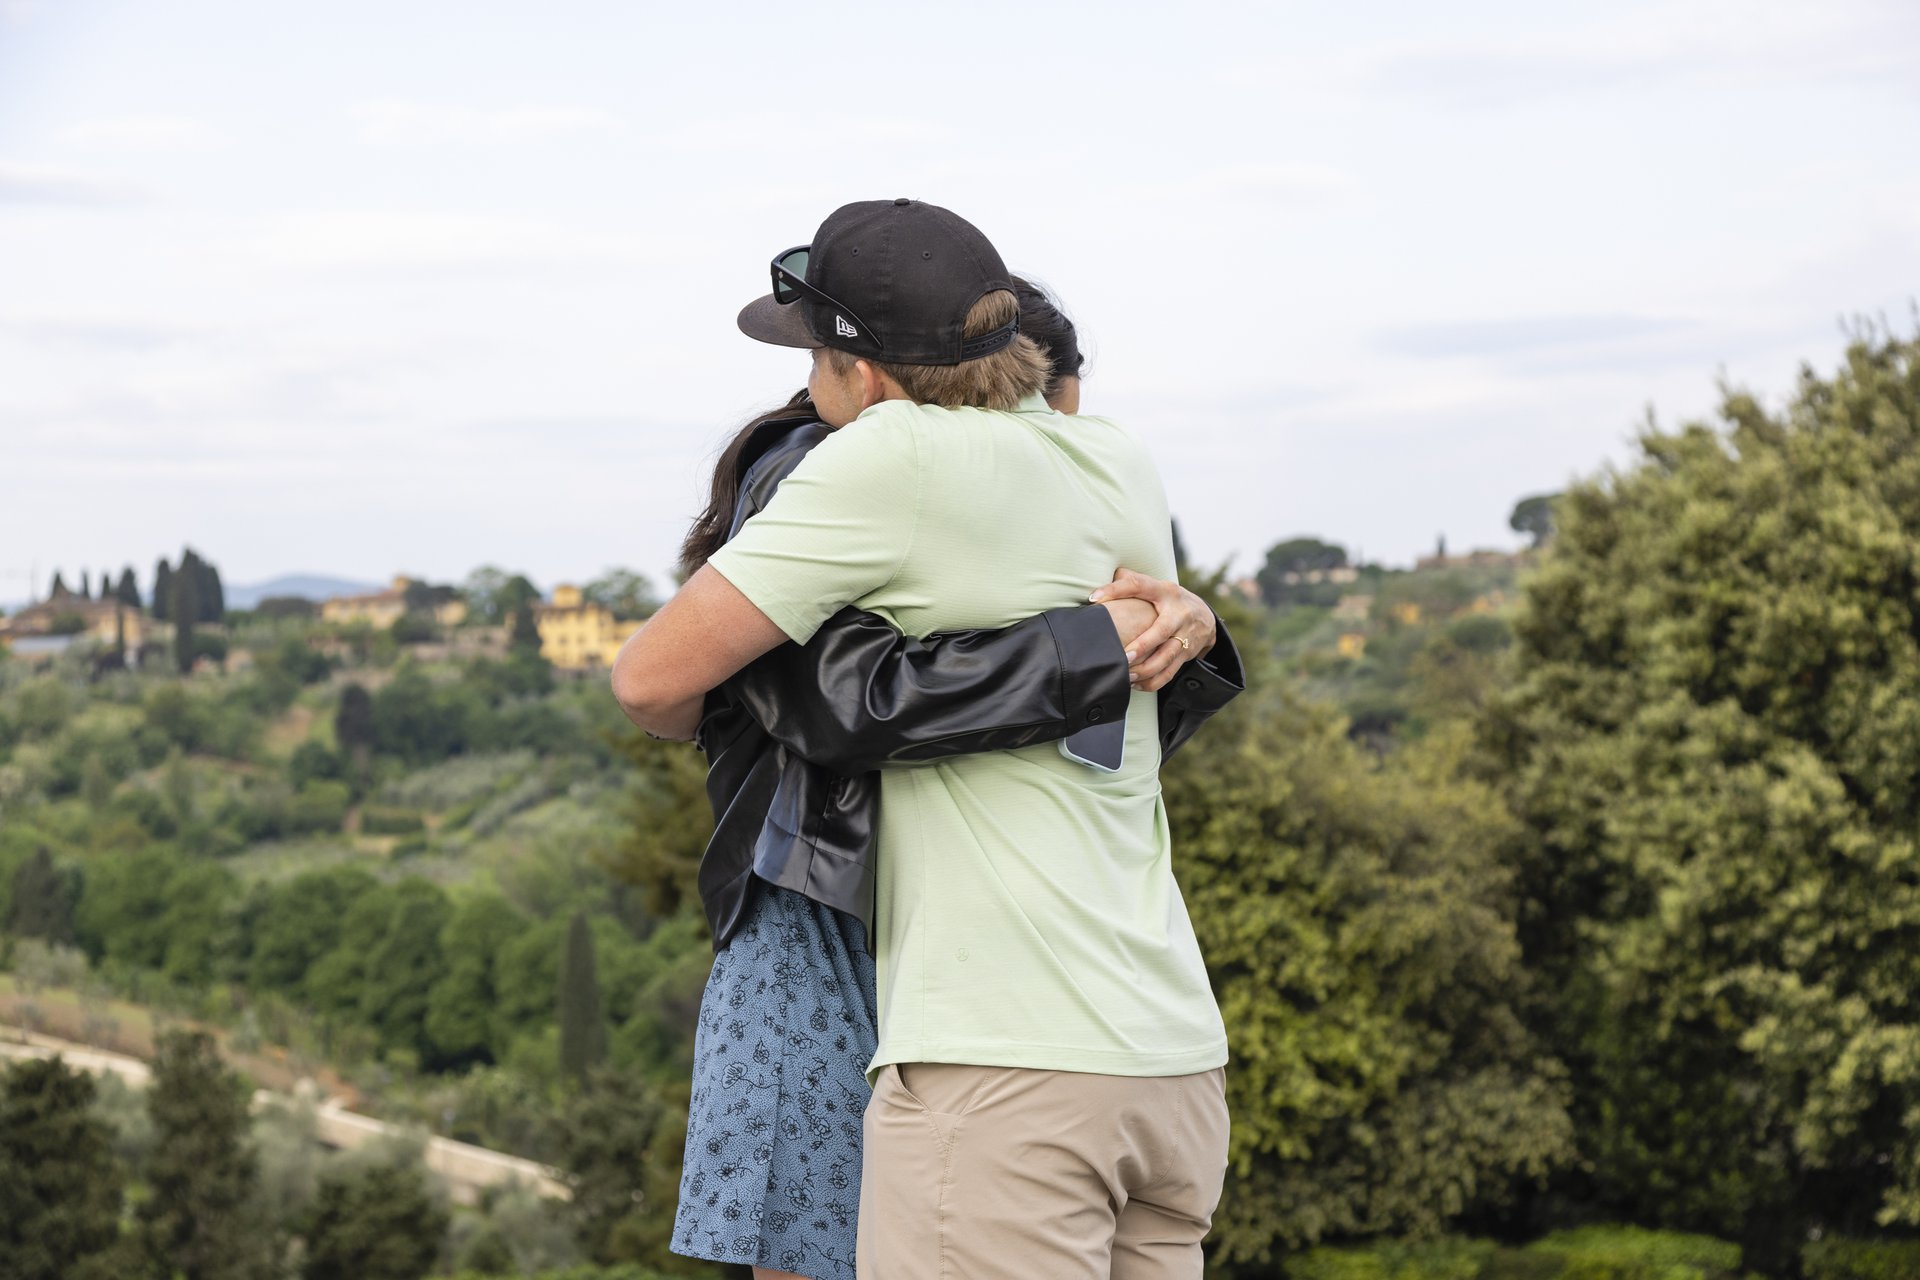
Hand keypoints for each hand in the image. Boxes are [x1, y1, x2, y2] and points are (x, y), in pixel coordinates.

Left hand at [1090, 568, 1216, 692]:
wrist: (1206, 616)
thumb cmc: (1168, 600)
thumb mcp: (1156, 586)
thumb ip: (1130, 581)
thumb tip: (1100, 583)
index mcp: (1164, 591)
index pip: (1138, 585)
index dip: (1116, 589)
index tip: (1094, 598)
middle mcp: (1178, 613)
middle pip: (1160, 631)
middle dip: (1142, 646)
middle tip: (1123, 656)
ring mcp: (1185, 635)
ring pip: (1166, 657)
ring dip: (1145, 670)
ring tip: (1126, 675)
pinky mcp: (1187, 653)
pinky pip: (1169, 672)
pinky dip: (1152, 682)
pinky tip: (1136, 684)